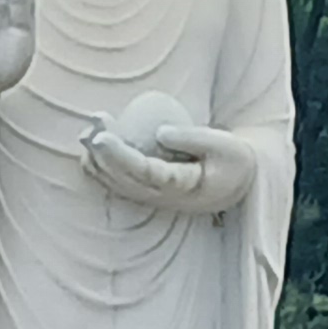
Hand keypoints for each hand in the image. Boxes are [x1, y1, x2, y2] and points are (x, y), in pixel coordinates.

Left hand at [81, 100, 256, 214]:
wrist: (241, 182)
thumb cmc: (235, 160)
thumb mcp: (224, 145)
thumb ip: (193, 138)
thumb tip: (159, 132)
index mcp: (183, 186)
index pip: (144, 171)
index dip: (120, 155)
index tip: (101, 137)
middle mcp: (164, 198)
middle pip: (124, 180)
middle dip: (102, 155)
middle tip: (89, 129)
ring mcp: (155, 199)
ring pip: (118, 184)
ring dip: (98, 161)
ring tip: (86, 132)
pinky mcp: (151, 193)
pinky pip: (121, 183)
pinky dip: (103, 166)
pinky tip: (91, 147)